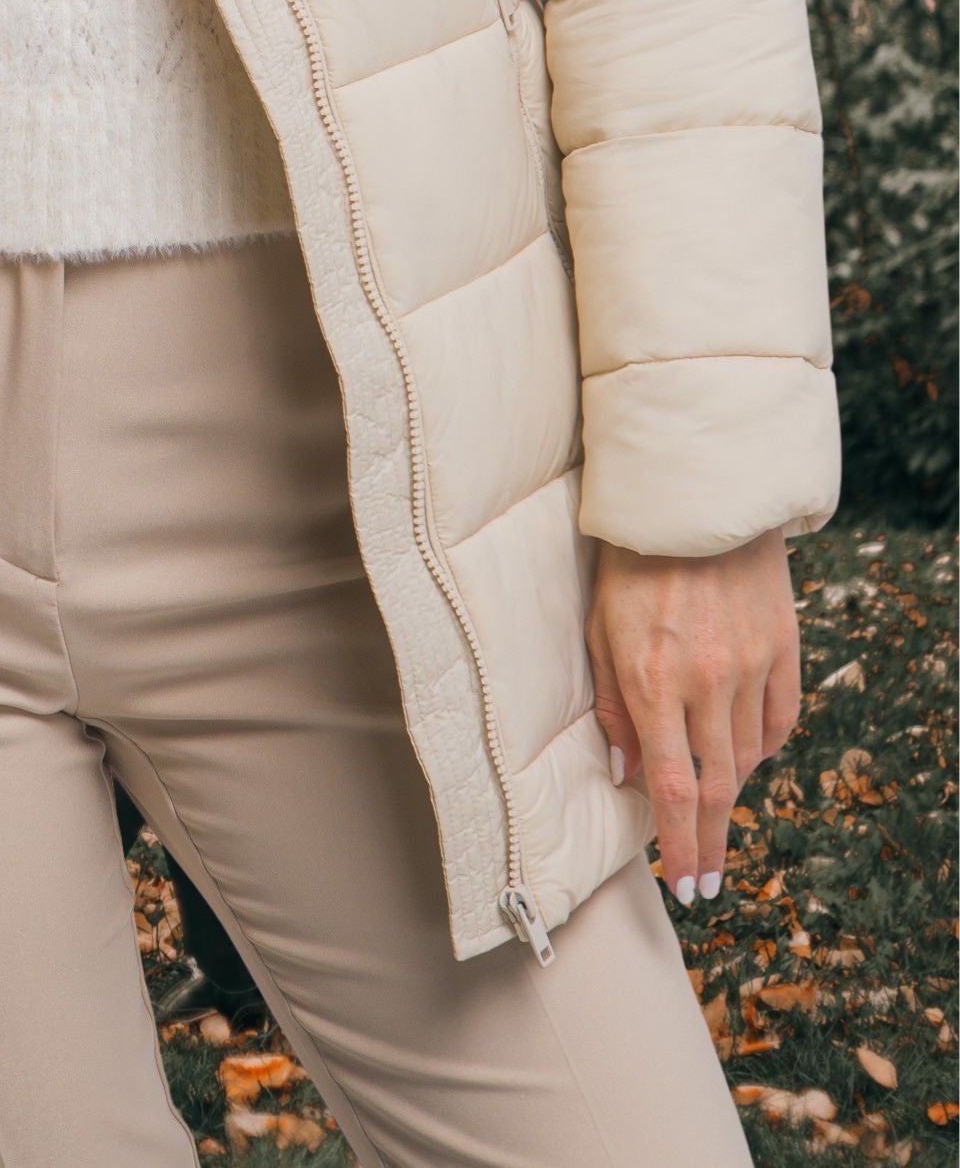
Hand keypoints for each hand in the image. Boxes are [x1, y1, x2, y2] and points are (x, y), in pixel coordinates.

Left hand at [586, 526, 801, 907]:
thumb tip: (627, 775)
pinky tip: (746, 759)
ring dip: (730, 794)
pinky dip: (763, 748)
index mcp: (653, 679)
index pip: (674, 787)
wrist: (694, 496)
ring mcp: (752, 664)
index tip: (683, 886)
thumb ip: (612, 705)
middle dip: (709, 842)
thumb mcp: (600, 628)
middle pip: (718, 786)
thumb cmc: (628, 560)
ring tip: (713, 817)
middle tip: (704, 883)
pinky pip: (780, 719)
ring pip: (748, 756)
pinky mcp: (782, 646)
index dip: (679, 843)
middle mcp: (707, 680)